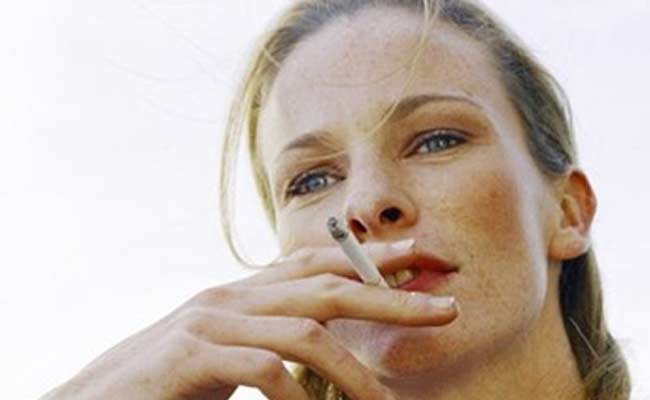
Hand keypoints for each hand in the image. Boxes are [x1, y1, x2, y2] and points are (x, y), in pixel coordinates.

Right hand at [41, 240, 456, 399]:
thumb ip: (275, 336)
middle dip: (389, 296)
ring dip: (353, 372)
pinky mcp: (194, 355)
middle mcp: (233, 295)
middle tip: (446, 309)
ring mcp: (212, 321)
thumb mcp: (233, 348)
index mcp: (245, 291)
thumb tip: (328, 342)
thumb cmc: (176, 378)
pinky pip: (264, 371)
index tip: (421, 259)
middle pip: (326, 286)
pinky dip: (297, 399)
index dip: (371, 259)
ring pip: (304, 333)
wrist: (103, 396)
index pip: (317, 262)